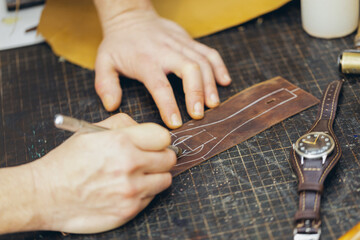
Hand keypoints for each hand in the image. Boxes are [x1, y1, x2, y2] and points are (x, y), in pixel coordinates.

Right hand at [28, 113, 175, 232]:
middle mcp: (129, 165)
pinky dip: (144, 193)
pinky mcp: (129, 210)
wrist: (45, 194)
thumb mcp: (90, 130)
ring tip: (137, 175)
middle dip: (161, 157)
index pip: (163, 136)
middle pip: (169, 158)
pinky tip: (127, 189)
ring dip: (155, 176)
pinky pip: (152, 197)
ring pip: (165, 180)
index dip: (159, 140)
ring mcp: (131, 190)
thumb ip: (123, 123)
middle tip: (149, 159)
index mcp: (121, 141)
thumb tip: (144, 128)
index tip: (155, 144)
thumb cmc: (67, 162)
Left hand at [94, 6, 231, 128]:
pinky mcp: (189, 40)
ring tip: (214, 104)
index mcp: (145, 60)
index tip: (175, 123)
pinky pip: (209, 52)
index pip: (160, 85)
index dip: (169, 105)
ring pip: (203, 61)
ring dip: (210, 84)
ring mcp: (180, 44)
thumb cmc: (119, 44)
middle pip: (189, 69)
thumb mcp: (103, 62)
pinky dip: (219, 67)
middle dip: (197, 93)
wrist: (131, 16)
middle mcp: (166, 51)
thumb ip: (106, 85)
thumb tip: (112, 105)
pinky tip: (224, 82)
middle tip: (199, 114)